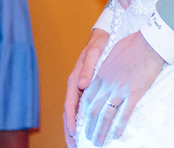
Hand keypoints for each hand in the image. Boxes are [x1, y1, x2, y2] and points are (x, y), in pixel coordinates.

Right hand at [65, 29, 110, 143]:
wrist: (103, 36)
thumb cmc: (98, 44)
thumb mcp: (94, 53)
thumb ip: (88, 68)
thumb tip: (81, 84)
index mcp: (74, 80)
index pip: (69, 104)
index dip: (71, 119)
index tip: (73, 132)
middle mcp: (75, 86)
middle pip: (69, 113)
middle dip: (70, 130)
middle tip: (73, 145)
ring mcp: (80, 89)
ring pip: (75, 112)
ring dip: (74, 128)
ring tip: (77, 143)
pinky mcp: (87, 89)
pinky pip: (82, 108)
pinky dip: (83, 120)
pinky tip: (87, 128)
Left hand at [83, 31, 163, 145]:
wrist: (149, 42)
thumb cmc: (133, 43)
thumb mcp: (113, 53)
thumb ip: (106, 65)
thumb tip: (104, 72)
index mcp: (101, 74)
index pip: (88, 97)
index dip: (84, 111)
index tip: (83, 120)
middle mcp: (107, 84)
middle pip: (93, 109)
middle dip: (88, 126)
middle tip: (87, 137)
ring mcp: (120, 90)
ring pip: (106, 115)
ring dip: (100, 131)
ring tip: (97, 142)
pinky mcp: (134, 93)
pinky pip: (124, 114)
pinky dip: (119, 126)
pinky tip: (116, 135)